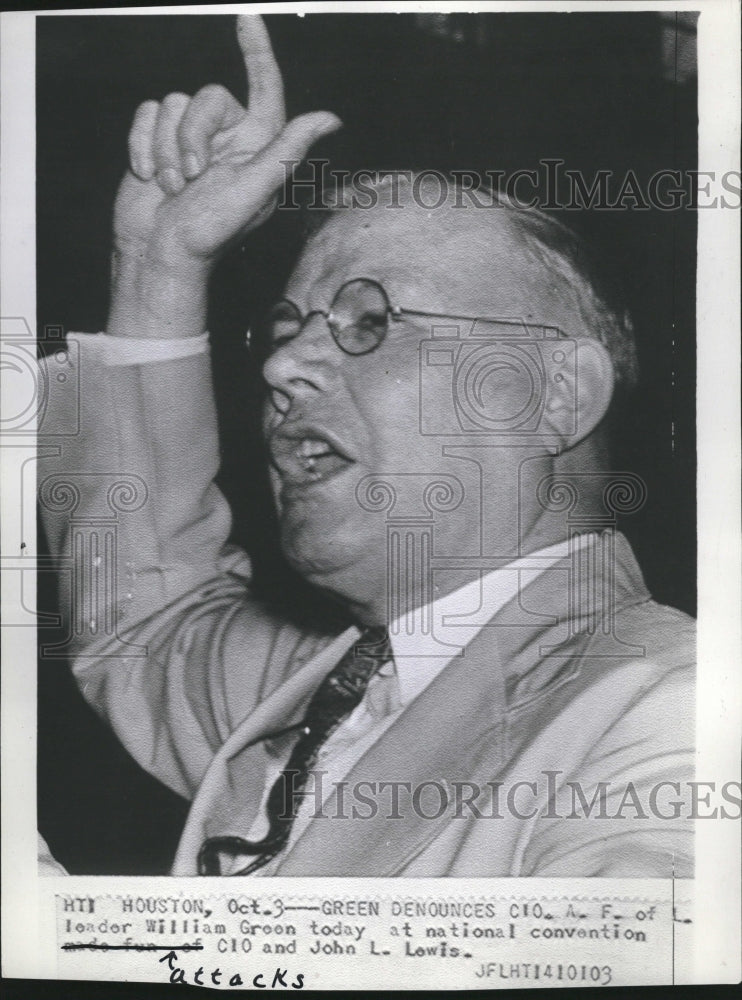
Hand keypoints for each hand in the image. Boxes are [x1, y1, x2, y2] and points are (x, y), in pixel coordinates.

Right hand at [113, 15, 340, 271]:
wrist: (159, 253)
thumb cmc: (209, 232)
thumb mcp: (255, 190)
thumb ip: (288, 149)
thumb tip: (330, 118)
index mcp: (257, 146)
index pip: (264, 86)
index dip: (257, 52)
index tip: (248, 18)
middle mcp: (227, 137)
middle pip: (205, 97)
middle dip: (191, 137)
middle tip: (191, 179)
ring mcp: (190, 138)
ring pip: (171, 105)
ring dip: (164, 149)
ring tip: (172, 187)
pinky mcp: (156, 141)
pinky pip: (146, 113)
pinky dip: (141, 145)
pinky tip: (147, 177)